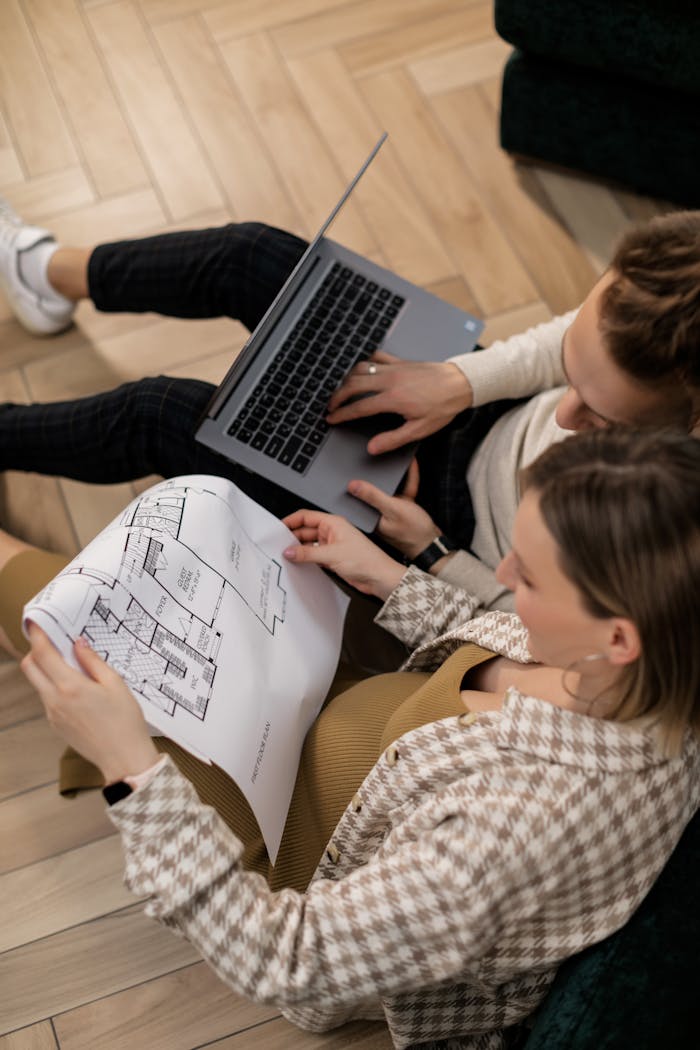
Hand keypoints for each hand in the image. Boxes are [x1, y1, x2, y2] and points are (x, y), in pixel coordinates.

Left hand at [21, 624, 158, 784]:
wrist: (124, 758)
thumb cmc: (125, 722)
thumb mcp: (115, 684)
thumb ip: (93, 662)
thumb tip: (78, 644)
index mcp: (70, 687)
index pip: (43, 654)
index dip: (37, 636)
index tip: (37, 624)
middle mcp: (55, 700)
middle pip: (30, 667)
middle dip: (36, 651)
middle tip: (53, 642)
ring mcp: (53, 714)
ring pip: (38, 683)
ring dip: (46, 669)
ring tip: (72, 665)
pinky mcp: (56, 725)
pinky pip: (47, 698)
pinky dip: (54, 686)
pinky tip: (77, 687)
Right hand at [282, 510, 405, 599]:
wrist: (380, 577)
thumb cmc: (366, 560)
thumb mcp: (332, 554)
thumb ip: (307, 553)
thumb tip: (290, 551)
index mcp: (333, 523)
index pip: (306, 516)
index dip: (291, 520)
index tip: (278, 528)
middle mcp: (332, 532)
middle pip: (305, 530)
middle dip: (292, 537)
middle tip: (278, 545)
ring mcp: (332, 546)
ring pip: (309, 544)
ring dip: (298, 550)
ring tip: (285, 556)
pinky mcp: (333, 559)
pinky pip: (314, 556)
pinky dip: (306, 559)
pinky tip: (298, 564)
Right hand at [326, 350, 473, 454]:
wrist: (460, 383)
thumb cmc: (443, 407)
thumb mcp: (419, 430)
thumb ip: (393, 439)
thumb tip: (372, 448)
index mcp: (392, 399)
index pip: (358, 407)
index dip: (341, 414)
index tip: (332, 419)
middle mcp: (390, 381)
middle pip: (352, 385)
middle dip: (337, 396)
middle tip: (331, 406)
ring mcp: (394, 368)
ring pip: (361, 368)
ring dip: (348, 379)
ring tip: (343, 390)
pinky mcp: (400, 361)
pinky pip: (377, 357)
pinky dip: (366, 362)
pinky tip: (364, 370)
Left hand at [348, 459, 440, 559]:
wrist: (433, 543)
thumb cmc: (413, 531)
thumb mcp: (393, 509)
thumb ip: (374, 496)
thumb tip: (352, 485)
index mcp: (369, 517)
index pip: (357, 497)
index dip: (353, 482)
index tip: (351, 465)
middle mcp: (377, 512)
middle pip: (373, 489)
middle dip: (375, 473)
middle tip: (371, 454)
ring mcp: (390, 508)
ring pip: (389, 486)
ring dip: (392, 473)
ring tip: (390, 454)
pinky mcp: (402, 505)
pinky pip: (403, 487)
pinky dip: (408, 477)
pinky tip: (410, 464)